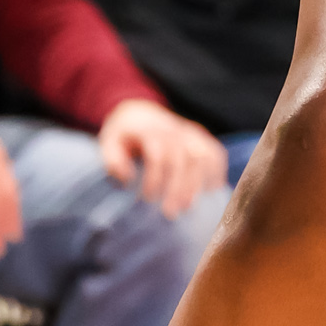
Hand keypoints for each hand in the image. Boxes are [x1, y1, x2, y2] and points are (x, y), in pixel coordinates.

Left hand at [98, 99, 225, 218]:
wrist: (140, 112)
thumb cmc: (123, 134)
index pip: (158, 154)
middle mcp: (174, 129)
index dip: (154, 178)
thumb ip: (112, 158)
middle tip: (170, 213)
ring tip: (188, 208)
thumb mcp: (109, 140)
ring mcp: (191, 132)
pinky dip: (216, 171)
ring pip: (201, 157)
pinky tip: (211, 191)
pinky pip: (215, 153)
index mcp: (150, 129)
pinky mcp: (202, 137)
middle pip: (182, 158)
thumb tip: (128, 177)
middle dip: (178, 187)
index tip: (146, 199)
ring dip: (196, 184)